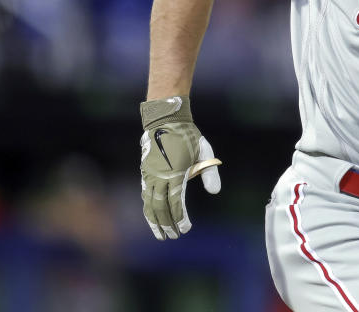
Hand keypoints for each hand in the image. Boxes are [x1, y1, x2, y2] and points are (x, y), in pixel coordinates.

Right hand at [140, 97, 220, 239]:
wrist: (166, 121)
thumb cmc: (188, 137)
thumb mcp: (204, 152)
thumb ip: (210, 173)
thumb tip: (215, 192)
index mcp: (175, 174)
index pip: (176, 203)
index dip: (180, 218)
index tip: (185, 229)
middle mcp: (159, 177)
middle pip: (160, 208)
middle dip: (166, 224)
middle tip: (173, 237)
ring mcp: (149, 175)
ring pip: (149, 204)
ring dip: (154, 221)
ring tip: (159, 234)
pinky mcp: (145, 173)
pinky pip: (144, 195)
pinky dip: (147, 208)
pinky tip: (151, 216)